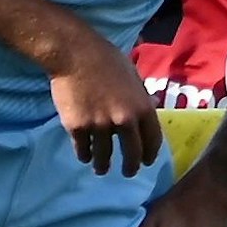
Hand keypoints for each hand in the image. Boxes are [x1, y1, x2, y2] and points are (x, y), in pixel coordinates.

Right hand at [48, 39, 162, 176]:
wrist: (74, 54)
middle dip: (130, 167)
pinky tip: (85, 155)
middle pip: (131, 154)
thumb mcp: (132, 75)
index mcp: (142, 108)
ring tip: (101, 168)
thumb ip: (141, 96)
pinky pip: (83, 149)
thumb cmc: (106, 59)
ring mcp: (100, 126)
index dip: (150, 154)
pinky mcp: (78, 128)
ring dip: (103, 165)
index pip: (152, 140)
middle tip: (128, 172)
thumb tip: (152, 106)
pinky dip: (85, 155)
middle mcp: (124, 120)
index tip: (146, 161)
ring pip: (104, 156)